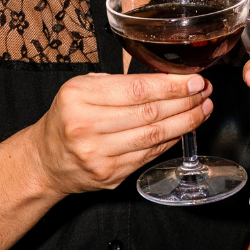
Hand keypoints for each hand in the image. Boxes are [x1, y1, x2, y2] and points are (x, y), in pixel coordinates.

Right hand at [24, 73, 212, 195]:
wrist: (44, 161)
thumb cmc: (68, 117)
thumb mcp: (82, 87)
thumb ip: (120, 80)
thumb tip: (169, 74)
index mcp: (78, 97)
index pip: (136, 89)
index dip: (171, 85)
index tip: (194, 79)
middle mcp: (85, 127)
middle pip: (149, 113)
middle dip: (185, 101)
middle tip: (205, 92)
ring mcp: (97, 155)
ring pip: (153, 136)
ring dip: (185, 122)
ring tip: (203, 109)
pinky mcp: (108, 175)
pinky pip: (148, 155)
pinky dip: (170, 141)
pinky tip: (184, 129)